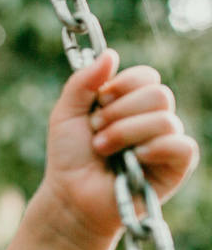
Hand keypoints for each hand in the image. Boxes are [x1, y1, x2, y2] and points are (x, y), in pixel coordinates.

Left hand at [43, 49, 198, 238]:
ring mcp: (166, 142)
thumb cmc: (69, 156)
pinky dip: (154, 148)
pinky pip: (182, 145)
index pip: (147, 76)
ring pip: (165, 119)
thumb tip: (110, 53)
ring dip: (125, 133)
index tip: (99, 102)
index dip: (122, 85)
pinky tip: (134, 159)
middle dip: (119, 112)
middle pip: (158, 94)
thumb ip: (83, 82)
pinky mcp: (176, 166)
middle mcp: (153, 119)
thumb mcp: (66, 113)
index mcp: (131, 103)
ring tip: (104, 150)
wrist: (71, 195)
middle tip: (96, 132)